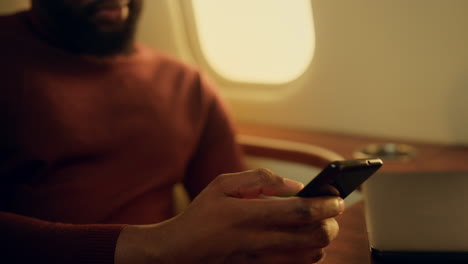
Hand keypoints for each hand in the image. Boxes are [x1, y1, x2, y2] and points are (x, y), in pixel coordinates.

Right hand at [115, 169, 343, 263]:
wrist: (180, 250)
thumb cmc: (202, 214)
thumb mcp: (222, 185)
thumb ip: (259, 179)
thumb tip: (294, 185)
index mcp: (249, 214)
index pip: (298, 211)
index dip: (324, 205)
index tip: (338, 198)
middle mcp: (258, 240)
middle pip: (311, 237)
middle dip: (331, 224)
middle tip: (333, 213)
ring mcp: (260, 260)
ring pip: (308, 256)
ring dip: (323, 241)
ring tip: (322, 226)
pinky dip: (309, 256)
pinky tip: (308, 245)